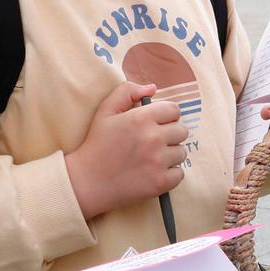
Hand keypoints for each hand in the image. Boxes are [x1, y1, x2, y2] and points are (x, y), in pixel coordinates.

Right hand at [66, 80, 188, 220]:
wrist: (87, 182)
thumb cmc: (97, 144)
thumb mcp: (105, 111)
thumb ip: (127, 91)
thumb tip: (153, 88)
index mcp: (140, 118)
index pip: (174, 110)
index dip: (167, 116)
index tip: (157, 124)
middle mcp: (153, 138)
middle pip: (182, 131)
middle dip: (171, 134)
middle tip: (154, 142)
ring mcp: (158, 161)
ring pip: (181, 152)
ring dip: (170, 154)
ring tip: (152, 158)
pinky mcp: (161, 182)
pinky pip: (179, 174)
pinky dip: (170, 174)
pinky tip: (153, 172)